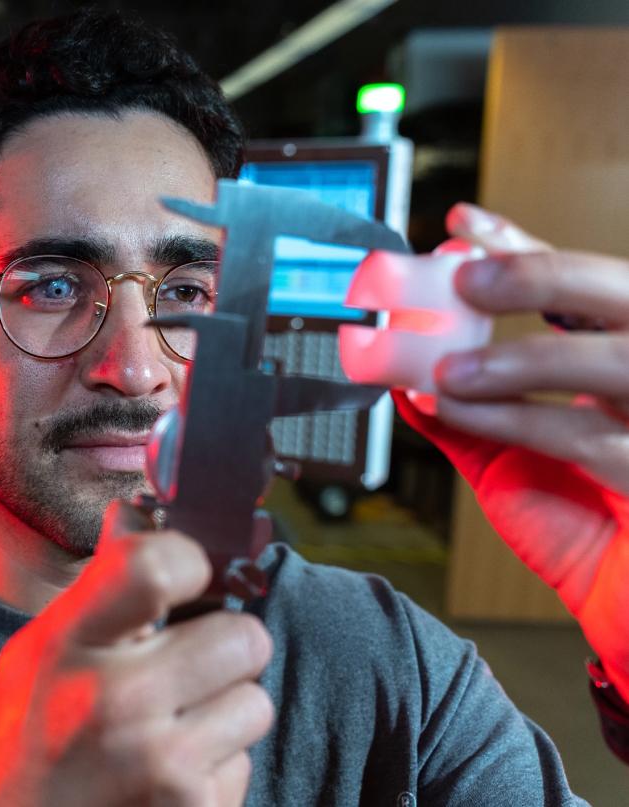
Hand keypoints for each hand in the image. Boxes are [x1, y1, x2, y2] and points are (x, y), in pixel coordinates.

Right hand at [0, 501, 274, 806]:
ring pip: (255, 702)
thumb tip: (135, 511)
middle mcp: (113, 701)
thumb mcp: (41, 650)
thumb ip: (99, 585)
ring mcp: (158, 764)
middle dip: (226, 648)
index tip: (189, 577)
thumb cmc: (33, 737)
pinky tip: (171, 772)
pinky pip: (245, 763)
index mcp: (66, 645)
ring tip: (176, 724)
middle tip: (191, 664)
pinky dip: (218, 765)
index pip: (157, 565)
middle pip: (242, 636)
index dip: (192, 561)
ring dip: (227, 710)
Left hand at [395, 203, 628, 700]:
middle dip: (539, 275)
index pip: (576, 283)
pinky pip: (584, 436)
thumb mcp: (512, 459)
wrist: (625, 600)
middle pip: (616, 292)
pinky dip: (511, 419)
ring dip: (520, 357)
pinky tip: (457, 411)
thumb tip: (408, 378)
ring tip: (449, 368)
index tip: (460, 224)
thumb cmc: (579, 521)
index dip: (520, 245)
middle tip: (465, 275)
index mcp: (618, 353)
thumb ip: (469, 416)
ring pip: (612, 358)